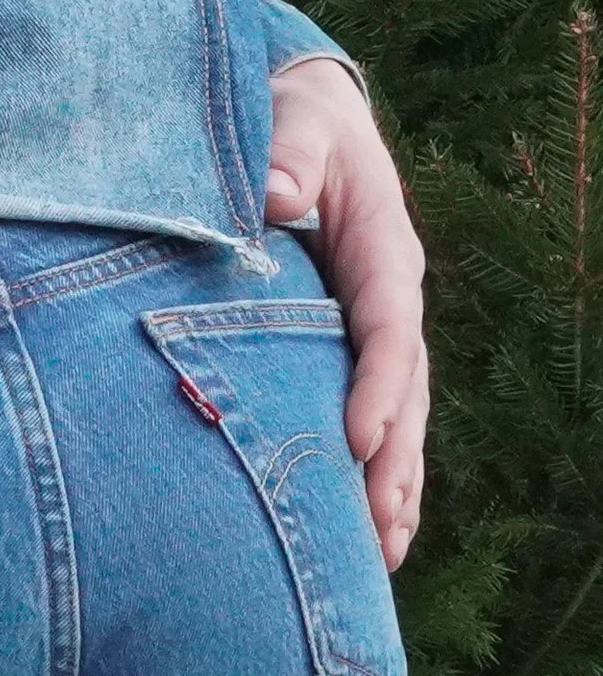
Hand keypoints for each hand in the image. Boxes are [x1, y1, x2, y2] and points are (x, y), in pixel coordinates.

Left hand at [267, 56, 428, 572]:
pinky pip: (370, 408)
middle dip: (393, 462)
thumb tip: (272, 197)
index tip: (359, 441)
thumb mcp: (296, 123)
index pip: (388, 329)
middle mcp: (389, 298)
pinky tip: (366, 527)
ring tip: (381, 557)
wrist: (310, 117)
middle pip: (404, 392)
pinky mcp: (350, 340)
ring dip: (390, 483)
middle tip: (378, 532)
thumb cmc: (298, 121)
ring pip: (396, 414)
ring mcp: (375, 325)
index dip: (378, 386)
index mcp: (382, 252)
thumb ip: (287, 156)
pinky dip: (373, 466)